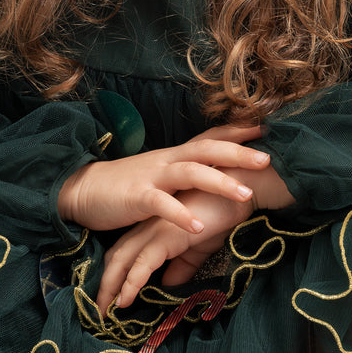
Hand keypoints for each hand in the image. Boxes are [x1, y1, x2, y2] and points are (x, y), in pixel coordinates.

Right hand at [58, 123, 270, 234]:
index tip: (268, 126)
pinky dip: (181, 215)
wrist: (83, 190)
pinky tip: (199, 226)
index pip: (211, 137)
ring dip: (219, 182)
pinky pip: (161, 205)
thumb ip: (187, 173)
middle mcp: (168, 161)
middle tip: (268, 158)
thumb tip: (218, 174)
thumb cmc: (126, 186)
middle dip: (239, 152)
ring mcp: (152, 177)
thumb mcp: (161, 175)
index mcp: (176, 156)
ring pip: (191, 173)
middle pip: (208, 149)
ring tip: (246, 195)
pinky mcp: (136, 198)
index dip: (238, 131)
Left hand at [96, 187, 252, 314]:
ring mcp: (154, 230)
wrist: (237, 192)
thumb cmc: (220, 216)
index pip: (123, 253)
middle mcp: (147, 227)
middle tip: (98, 311)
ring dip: (110, 288)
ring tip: (105, 312)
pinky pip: (143, 263)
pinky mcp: (166, 235)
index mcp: (152, 227)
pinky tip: (125, 301)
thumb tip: (170, 287)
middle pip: (114, 257)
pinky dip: (131, 283)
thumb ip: (182, 267)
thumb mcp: (198, 248)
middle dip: (104, 285)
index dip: (113, 276)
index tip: (109, 300)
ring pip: (121, 260)